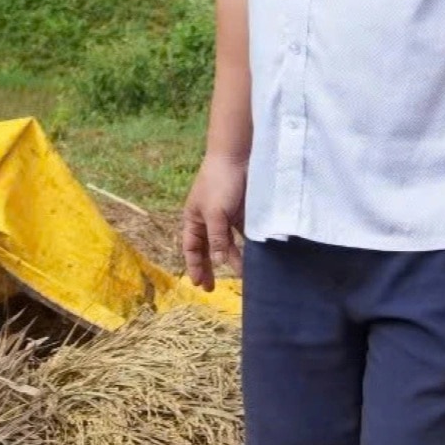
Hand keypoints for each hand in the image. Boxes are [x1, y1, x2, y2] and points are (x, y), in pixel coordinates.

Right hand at [181, 151, 248, 289]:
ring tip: (241, 275)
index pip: (191, 248)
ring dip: (232, 259)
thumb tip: (217, 262)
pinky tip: (252, 258)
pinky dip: (246, 246)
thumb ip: (216, 239)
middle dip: (210, 268)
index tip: (198, 284)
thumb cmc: (219, 182)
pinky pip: (242, 235)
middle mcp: (208, 220)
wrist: (238, 156)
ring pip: (227, 244)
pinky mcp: (242, 212)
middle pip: (208, 249)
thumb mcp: (215, 213)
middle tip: (212, 289)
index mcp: (194, 218)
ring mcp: (226, 216)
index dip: (194, 265)